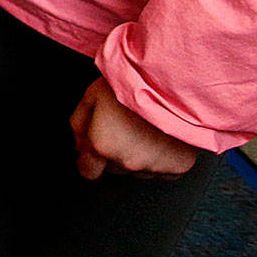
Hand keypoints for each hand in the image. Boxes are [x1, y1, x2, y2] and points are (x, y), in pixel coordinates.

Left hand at [70, 78, 202, 180]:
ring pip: (138, 170)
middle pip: (113, 168)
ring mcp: (154, 167)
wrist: (176, 86)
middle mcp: (128, 162)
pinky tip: (162, 138)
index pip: (88, 170)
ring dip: (137, 156)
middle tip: (123, 129)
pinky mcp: (178, 167)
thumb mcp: (92, 95)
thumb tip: (78, 143)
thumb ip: (79, 124)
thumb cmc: (135, 86)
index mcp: (103, 145)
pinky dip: (161, 159)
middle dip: (113, 154)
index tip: (91, 155)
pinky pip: (163, 170)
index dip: (88, 161)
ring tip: (144, 130)